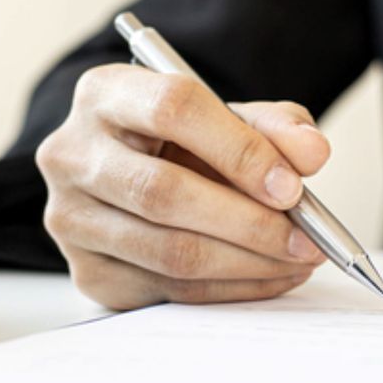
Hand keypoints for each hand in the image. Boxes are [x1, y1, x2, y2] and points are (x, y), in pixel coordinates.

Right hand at [35, 64, 330, 309]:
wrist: (133, 174)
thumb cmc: (181, 142)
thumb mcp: (227, 118)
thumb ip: (273, 128)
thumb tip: (311, 153)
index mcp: (103, 93)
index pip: (172, 109)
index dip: (239, 149)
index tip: (292, 185)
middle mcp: (71, 153)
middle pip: (163, 192)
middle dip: (248, 222)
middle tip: (306, 238)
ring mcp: (71, 217)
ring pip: (168, 250)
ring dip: (247, 262)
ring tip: (297, 259)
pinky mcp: (87, 271)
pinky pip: (168, 289)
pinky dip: (229, 288)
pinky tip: (268, 275)